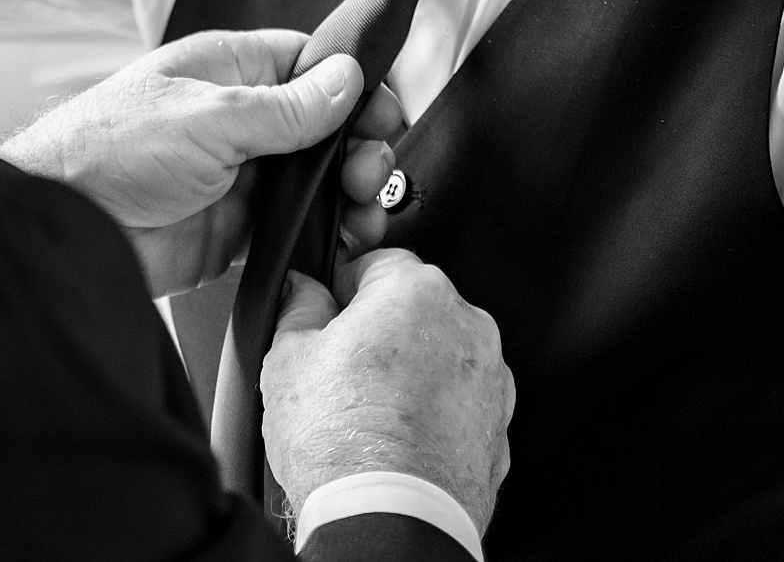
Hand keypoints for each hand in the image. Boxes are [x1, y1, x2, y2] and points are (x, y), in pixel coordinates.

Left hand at [0, 29, 406, 298]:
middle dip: (359, 150)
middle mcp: (236, 119)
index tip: (384, 115)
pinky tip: (340, 244)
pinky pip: (291, 230)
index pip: (308, 64)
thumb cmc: (105, 150)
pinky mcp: (231, 230)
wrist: (63, 227)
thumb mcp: (207, 118)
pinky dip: (321, 238)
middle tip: (371, 176)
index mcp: (227, 71)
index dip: (354, 86)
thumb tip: (345, 80)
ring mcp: (236, 176)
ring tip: (364, 215)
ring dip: (348, 198)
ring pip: (314, 182)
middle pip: (323, 128)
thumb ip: (284, 109)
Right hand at [263, 249, 514, 532]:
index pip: (375, 262)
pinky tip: (396, 439)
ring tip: (366, 415)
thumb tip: (301, 289)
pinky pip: (458, 404)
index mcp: (416, 291)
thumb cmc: (343, 445)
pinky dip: (433, 414)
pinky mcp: (498, 428)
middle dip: (378, 333)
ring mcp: (490, 379)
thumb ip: (296, 305)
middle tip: (339, 373)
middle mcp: (466, 325)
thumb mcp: (285, 358)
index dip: (341, 293)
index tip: (326, 320)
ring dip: (409, 374)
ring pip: (438, 357)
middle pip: (411, 309)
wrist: (390, 520)